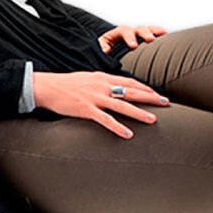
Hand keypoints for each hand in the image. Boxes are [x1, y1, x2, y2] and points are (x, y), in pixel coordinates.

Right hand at [32, 71, 168, 138]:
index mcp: (103, 77)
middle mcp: (102, 86)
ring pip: (123, 106)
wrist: (47, 87)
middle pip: (132, 91)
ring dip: (139, 113)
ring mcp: (95, 98)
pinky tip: (128, 135)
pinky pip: (105, 120)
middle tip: (166, 102)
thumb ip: (102, 84)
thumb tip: (115, 90)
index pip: (130, 82)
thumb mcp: (87, 79)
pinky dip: (118, 127)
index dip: (146, 88)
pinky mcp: (86, 109)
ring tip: (153, 120)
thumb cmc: (66, 84)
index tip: (157, 94)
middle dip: (150, 97)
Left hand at [98, 24, 167, 54]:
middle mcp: (127, 34)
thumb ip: (101, 49)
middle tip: (150, 40)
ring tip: (164, 33)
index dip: (129, 37)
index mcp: (115, 35)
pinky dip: (158, 36)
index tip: (133, 46)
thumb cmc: (100, 55)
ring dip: (155, 31)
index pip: (123, 31)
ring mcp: (135, 38)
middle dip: (144, 33)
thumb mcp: (98, 51)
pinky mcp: (141, 44)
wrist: (102, 61)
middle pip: (137, 29)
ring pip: (146, 31)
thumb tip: (105, 50)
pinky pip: (151, 37)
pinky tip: (167, 37)